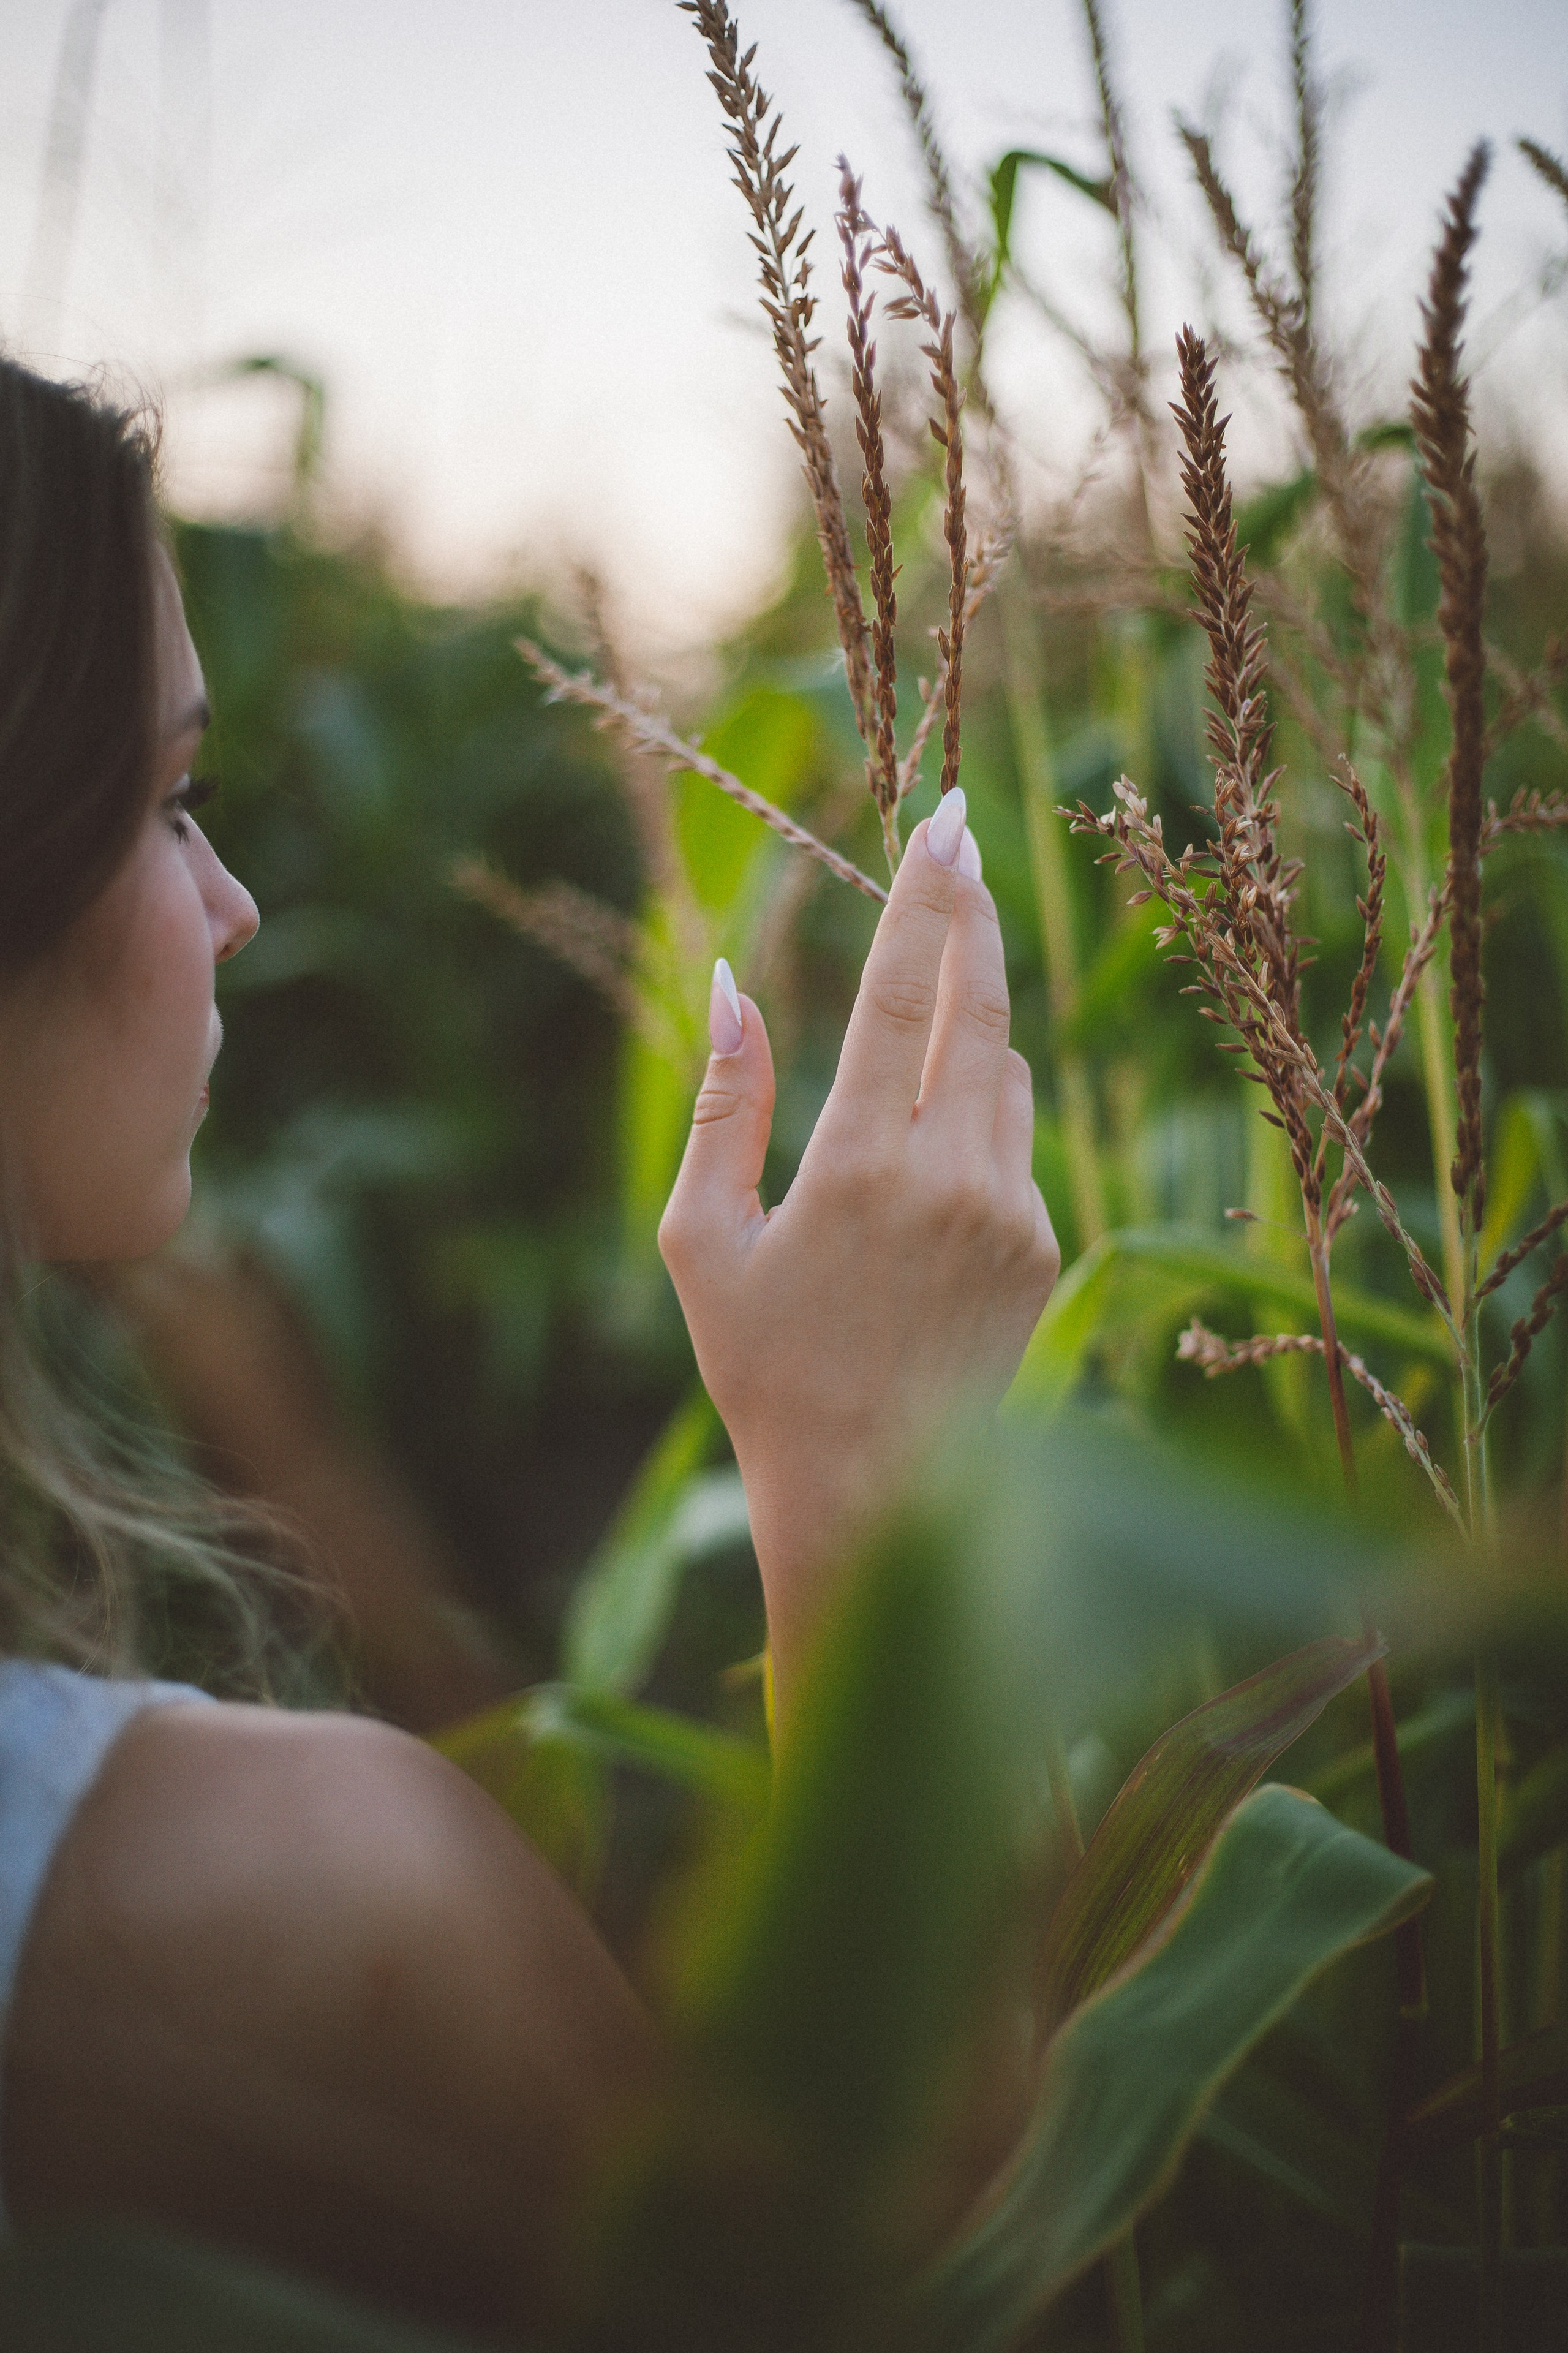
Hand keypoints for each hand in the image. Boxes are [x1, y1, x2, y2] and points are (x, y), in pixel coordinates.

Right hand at [659, 790, 1058, 1717]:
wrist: (881, 1502)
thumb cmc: (765, 1373)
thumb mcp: (701, 1242)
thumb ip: (723, 1105)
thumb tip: (730, 983)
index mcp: (861, 1169)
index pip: (902, 994)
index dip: (924, 898)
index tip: (945, 824)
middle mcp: (955, 1178)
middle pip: (978, 1006)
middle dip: (972, 913)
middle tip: (965, 841)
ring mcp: (1014, 1212)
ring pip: (1005, 1069)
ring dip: (974, 1010)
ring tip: (938, 973)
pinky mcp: (1045, 1247)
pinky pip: (1015, 1140)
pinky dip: (980, 1109)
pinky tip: (932, 1141)